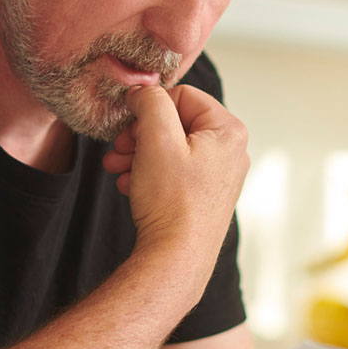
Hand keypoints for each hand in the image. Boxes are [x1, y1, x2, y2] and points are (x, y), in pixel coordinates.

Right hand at [102, 84, 248, 268]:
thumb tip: (144, 91)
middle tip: (118, 148)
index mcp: (228, 131)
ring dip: (138, 154)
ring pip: (170, 149)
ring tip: (117, 168)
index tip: (128, 123)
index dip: (149, 107)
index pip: (183, 96)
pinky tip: (129, 185)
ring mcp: (218, 176)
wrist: (176, 257)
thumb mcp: (156, 138)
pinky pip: (172, 172)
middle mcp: (230, 152)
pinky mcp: (204, 196)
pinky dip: (147, 174)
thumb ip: (151, 102)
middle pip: (175, 123)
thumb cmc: (172, 202)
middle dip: (140, 134)